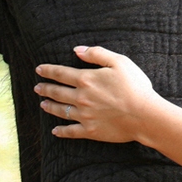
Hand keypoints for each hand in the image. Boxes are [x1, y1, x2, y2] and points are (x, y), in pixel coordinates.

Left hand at [35, 46, 158, 142]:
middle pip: (57, 92)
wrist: (144, 115)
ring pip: (61, 110)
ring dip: (50, 106)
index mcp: (86, 80)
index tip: (39, 69)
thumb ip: (97, 54)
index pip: (61, 73)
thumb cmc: (135, 86)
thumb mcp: (119, 62)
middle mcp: (81, 98)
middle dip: (45, 88)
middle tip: (37, 87)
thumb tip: (77, 50)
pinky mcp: (90, 130)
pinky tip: (55, 131)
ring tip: (42, 104)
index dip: (48, 71)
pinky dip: (61, 131)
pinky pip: (70, 131)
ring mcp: (84, 116)